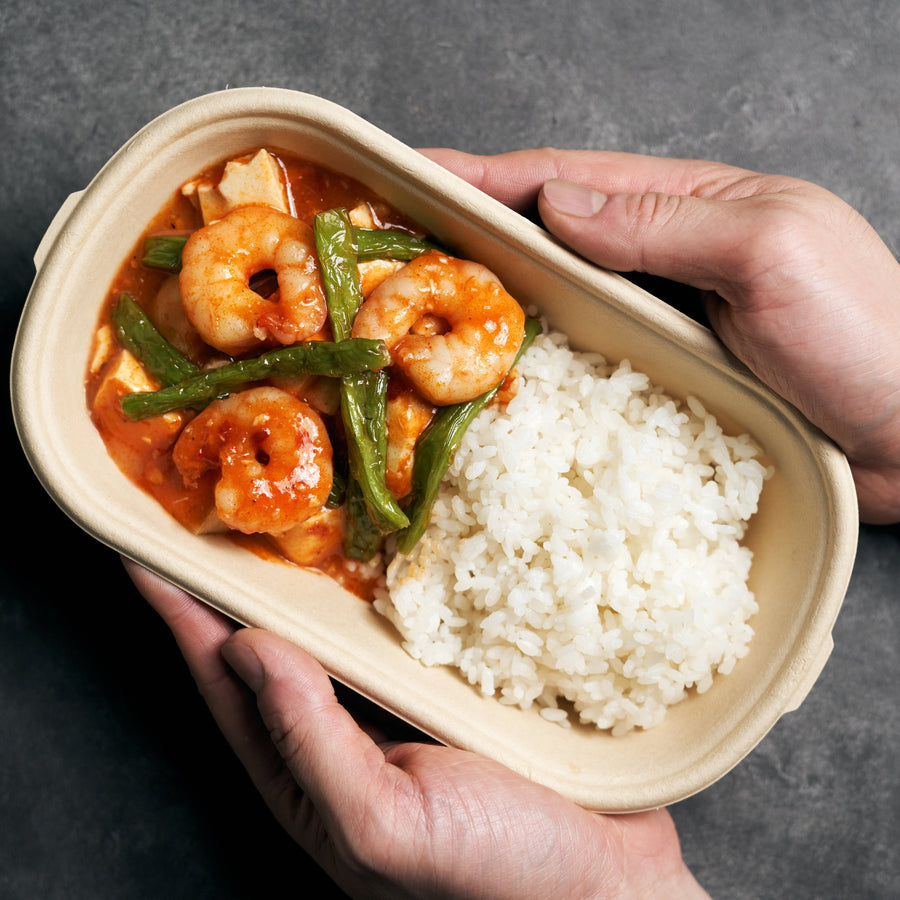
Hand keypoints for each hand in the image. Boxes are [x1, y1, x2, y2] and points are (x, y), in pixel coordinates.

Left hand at [123, 559, 707, 898]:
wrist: (608, 888)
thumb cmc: (495, 873)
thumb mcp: (384, 823)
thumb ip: (309, 741)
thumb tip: (248, 649)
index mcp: (309, 776)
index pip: (225, 682)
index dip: (181, 616)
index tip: (142, 552)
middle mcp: (344, 735)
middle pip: (272, 643)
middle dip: (235, 582)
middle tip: (215, 510)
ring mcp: (398, 707)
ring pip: (335, 626)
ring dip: (306, 574)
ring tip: (284, 513)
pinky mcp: (450, 685)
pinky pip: (400, 624)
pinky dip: (380, 583)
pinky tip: (381, 545)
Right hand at [422, 148, 899, 524]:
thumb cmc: (867, 339)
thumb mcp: (772, 256)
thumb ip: (667, 223)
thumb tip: (558, 203)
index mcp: (693, 208)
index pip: (568, 181)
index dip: (486, 175)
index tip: (410, 174)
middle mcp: (668, 260)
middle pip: (551, 235)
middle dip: (472, 230)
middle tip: (394, 240)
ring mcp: (664, 321)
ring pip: (560, 298)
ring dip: (493, 295)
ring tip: (424, 302)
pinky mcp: (664, 379)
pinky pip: (585, 359)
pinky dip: (535, 357)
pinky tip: (497, 368)